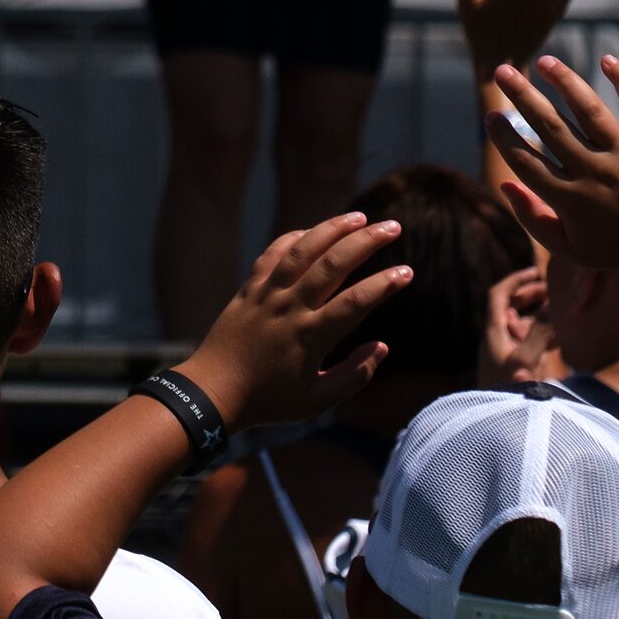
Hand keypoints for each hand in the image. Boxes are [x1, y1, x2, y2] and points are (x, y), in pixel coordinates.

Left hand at [177, 212, 411, 430]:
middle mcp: (289, 308)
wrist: (211, 390)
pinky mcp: (248, 289)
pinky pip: (272, 255)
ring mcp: (266, 294)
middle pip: (333, 264)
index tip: (407, 272)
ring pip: (302, 250)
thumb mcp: (318, 401)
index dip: (384, 284)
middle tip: (393, 226)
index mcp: (311, 336)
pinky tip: (313, 231)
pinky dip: (294, 238)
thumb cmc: (268, 400)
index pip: (356, 301)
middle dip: (366, 241)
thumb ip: (355, 375)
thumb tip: (383, 347)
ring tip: (359, 217)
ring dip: (332, 228)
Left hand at [477, 264, 559, 385]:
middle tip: (556, 288)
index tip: (537, 272)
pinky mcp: (518, 369)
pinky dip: (545, 335)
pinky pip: (530, 344)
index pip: (499, 295)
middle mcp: (498, 340)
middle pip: (511, 307)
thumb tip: (554, 306)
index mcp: (493, 332)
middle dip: (532, 295)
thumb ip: (540, 333)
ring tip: (563, 308)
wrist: (501, 424)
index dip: (516, 281)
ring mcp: (508, 354)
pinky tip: (563, 336)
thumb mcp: (525, 360)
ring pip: (523, 325)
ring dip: (541, 315)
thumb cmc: (509, 392)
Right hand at [489, 53, 618, 276]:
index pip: (525, 160)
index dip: (503, 136)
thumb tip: (504, 182)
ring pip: (589, 110)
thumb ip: (532, 218)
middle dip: (521, 96)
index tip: (490, 116)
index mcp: (569, 200)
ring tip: (545, 61)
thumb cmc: (618, 252)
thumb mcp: (569, 249)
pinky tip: (606, 59)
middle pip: (550, 127)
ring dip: (564, 80)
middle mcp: (595, 174)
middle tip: (501, 70)